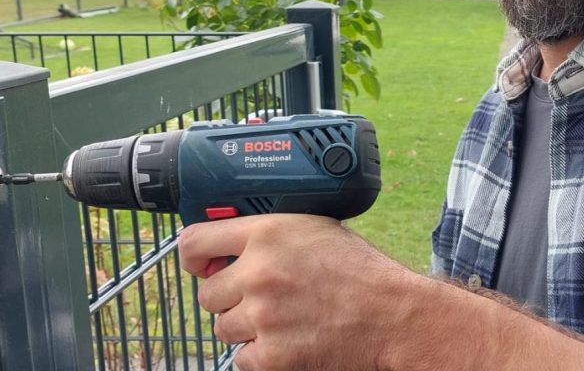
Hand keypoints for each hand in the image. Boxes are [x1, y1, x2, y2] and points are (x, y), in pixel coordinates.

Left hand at [178, 214, 424, 370]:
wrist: (390, 314)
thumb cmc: (360, 269)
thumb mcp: (315, 227)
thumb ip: (272, 233)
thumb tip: (234, 244)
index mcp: (268, 232)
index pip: (196, 241)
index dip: (192, 256)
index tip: (199, 263)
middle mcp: (259, 271)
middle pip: (207, 293)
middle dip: (227, 297)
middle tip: (255, 296)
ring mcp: (263, 316)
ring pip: (222, 327)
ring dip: (244, 326)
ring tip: (279, 317)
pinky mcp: (271, 355)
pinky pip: (241, 359)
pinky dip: (259, 354)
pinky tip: (286, 339)